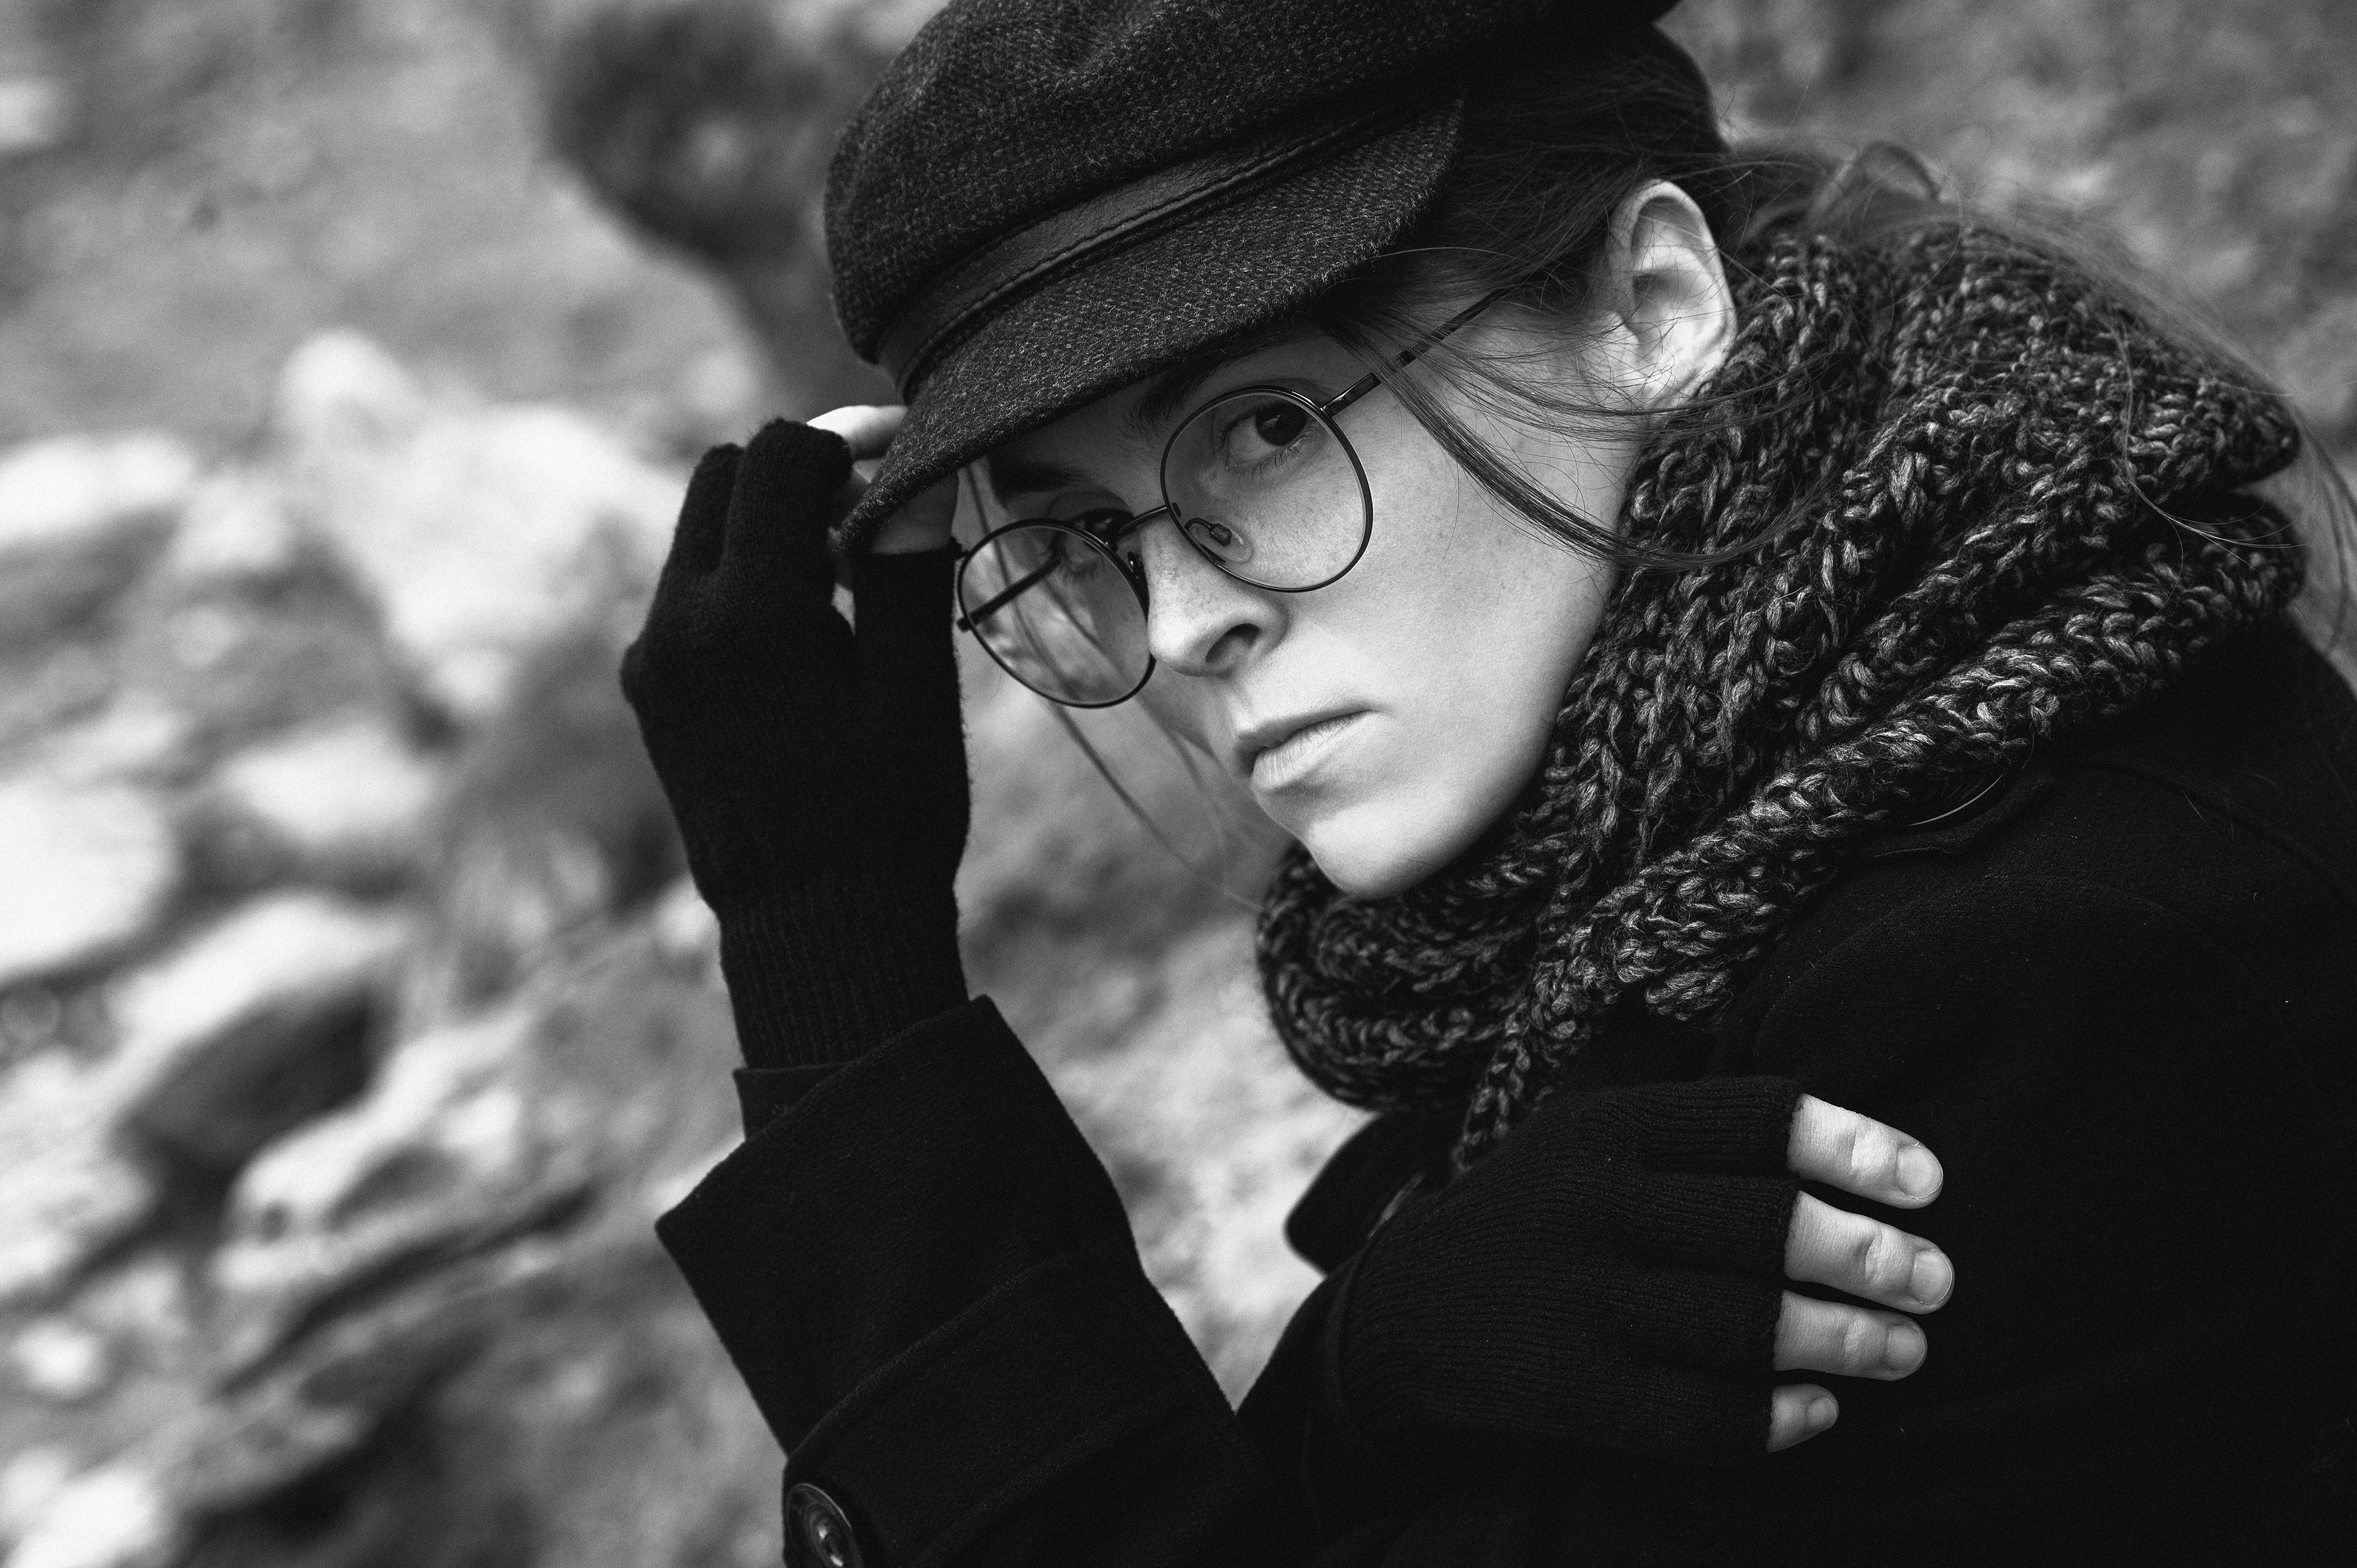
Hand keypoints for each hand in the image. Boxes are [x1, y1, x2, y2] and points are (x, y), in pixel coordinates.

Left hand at [619, 414, 968, 1065]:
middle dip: (799, 475)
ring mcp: (652, 659)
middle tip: (876, 519)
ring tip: (848, 587)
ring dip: (770, 526)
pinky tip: (807, 638)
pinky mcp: (649, 689)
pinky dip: (743, 580)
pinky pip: (688, 593)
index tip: (901, 456)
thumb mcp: (915, 692)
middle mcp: (678, 624)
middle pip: (723, 476)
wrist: (814, 933)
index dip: (846, 440)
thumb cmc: (886, 819)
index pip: (778, 459)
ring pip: (699, 531)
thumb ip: (908, 571)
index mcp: (749, 616)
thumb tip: (920, 469)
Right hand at [1333, 1078, 1949, 1469]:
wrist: (1401, 1321)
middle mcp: (1590, 1201)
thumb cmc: (1540, 1217)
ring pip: (1737, 1322)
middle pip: (1756, 1223)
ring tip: (1908, 1348)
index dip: (1851, 1145)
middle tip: (1938, 1279)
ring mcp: (1576, 1299)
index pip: (1749, 1117)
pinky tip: (1823, 1413)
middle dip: (1866, 1252)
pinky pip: (1691, 1413)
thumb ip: (1685, 1110)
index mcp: (1607, 1125)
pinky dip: (1771, 1417)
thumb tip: (1836, 1076)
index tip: (1928, 1180)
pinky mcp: (1567, 1388)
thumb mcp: (1581, 1130)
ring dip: (1842, 1338)